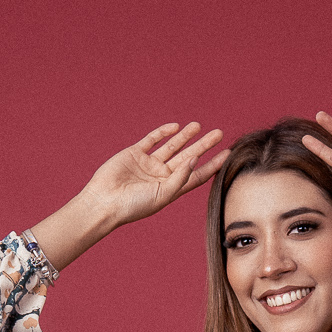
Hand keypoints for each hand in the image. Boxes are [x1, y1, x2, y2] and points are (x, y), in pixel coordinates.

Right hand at [80, 121, 229, 228]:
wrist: (105, 202)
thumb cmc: (134, 206)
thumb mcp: (163, 195)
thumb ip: (180, 177)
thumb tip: (196, 158)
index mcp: (171, 189)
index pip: (197, 175)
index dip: (213, 165)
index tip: (227, 154)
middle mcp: (162, 176)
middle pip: (188, 157)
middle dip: (203, 146)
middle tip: (219, 133)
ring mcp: (148, 164)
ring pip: (172, 146)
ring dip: (185, 136)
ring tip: (199, 126)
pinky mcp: (134, 153)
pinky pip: (152, 140)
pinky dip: (163, 133)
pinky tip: (175, 127)